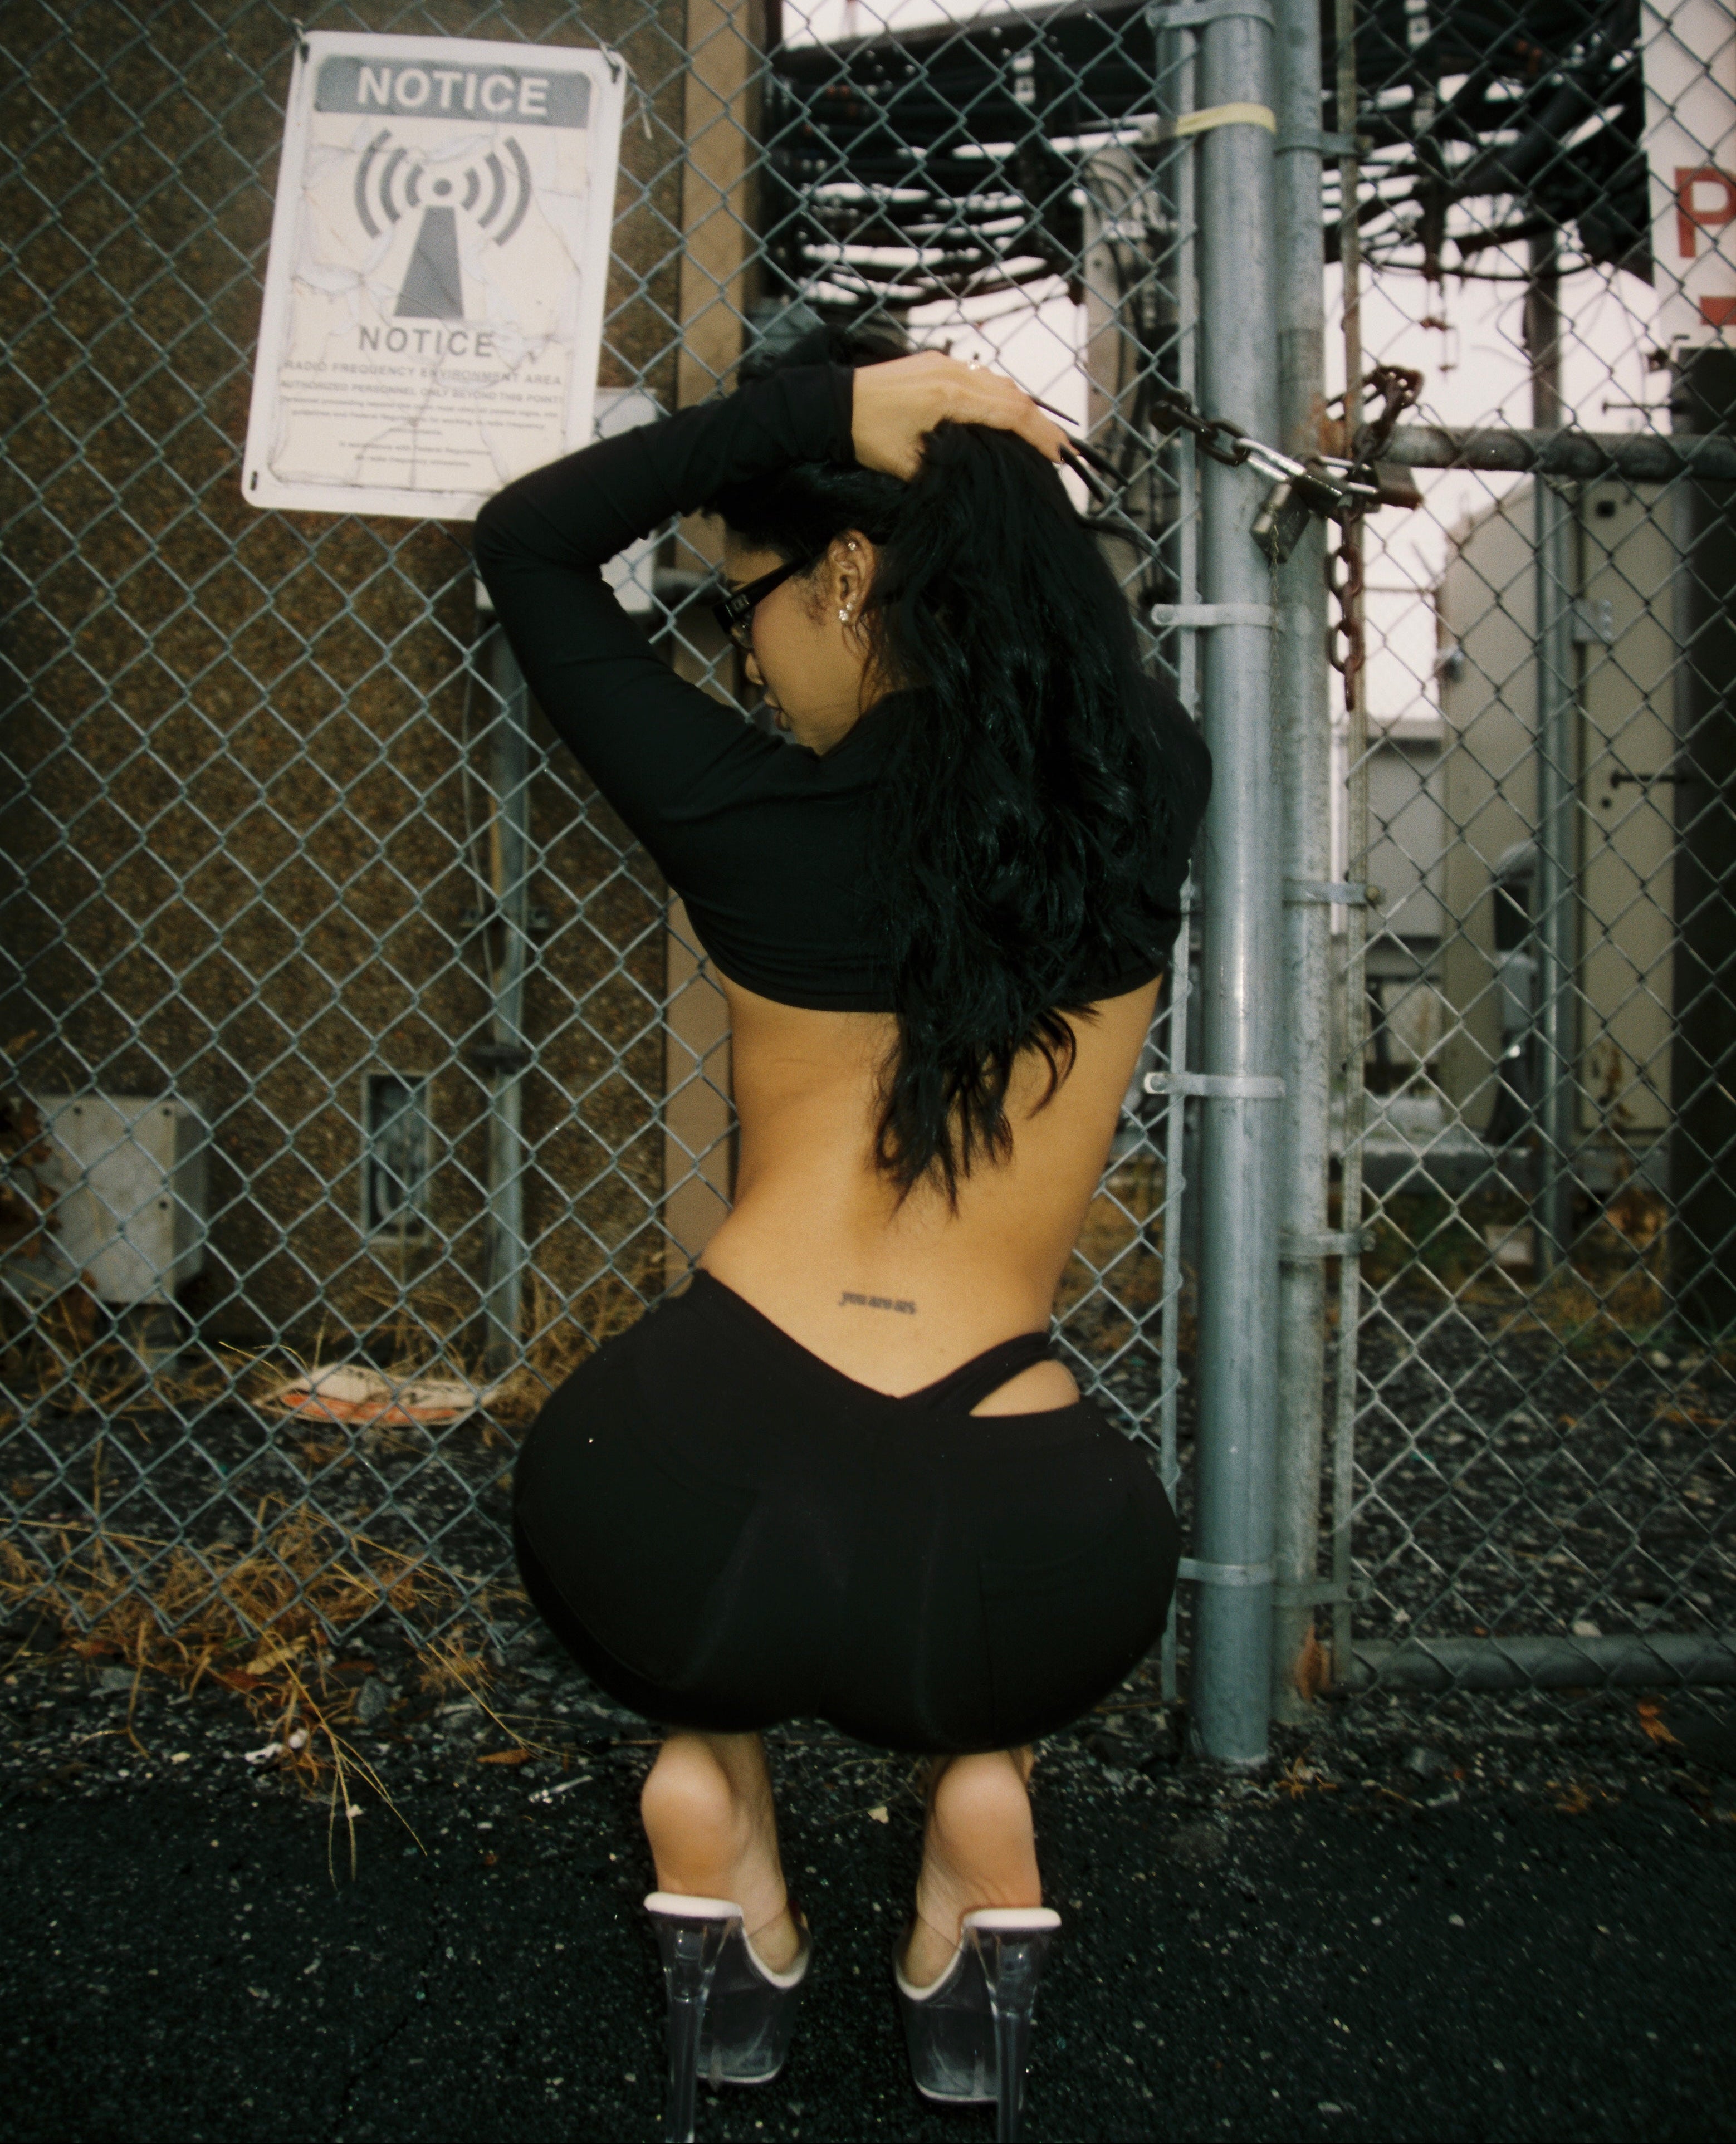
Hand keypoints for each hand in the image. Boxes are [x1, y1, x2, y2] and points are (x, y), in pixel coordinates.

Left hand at [850, 351, 1069, 480]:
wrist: (829, 404)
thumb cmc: (865, 437)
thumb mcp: (907, 466)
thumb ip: (946, 470)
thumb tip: (977, 480)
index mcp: (949, 397)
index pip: (1011, 413)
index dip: (1040, 435)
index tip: (1061, 455)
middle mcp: (953, 372)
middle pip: (1012, 395)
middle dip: (1039, 424)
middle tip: (1060, 450)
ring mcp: (944, 363)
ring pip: (997, 383)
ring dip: (1020, 408)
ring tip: (1037, 435)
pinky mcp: (934, 362)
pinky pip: (978, 376)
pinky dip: (998, 396)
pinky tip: (1003, 415)